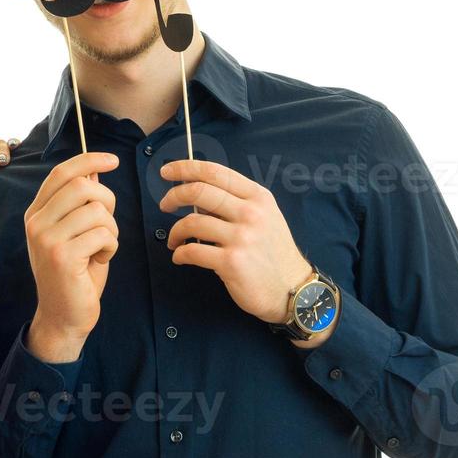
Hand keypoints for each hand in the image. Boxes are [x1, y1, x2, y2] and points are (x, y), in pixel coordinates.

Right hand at [25, 151, 120, 361]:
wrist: (63, 316)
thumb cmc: (75, 273)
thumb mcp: (73, 232)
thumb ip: (79, 204)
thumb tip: (94, 170)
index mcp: (36, 213)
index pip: (62, 173)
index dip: (89, 160)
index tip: (112, 160)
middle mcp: (36, 223)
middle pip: (83, 186)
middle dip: (108, 201)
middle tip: (107, 225)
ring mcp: (47, 239)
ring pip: (97, 211)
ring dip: (111, 230)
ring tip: (101, 248)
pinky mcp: (62, 257)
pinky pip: (103, 234)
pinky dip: (111, 246)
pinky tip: (99, 260)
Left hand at [157, 159, 312, 323]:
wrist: (292, 289)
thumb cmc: (273, 252)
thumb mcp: (265, 216)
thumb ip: (236, 202)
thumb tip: (197, 193)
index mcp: (257, 197)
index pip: (215, 172)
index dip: (186, 168)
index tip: (167, 172)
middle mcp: (251, 213)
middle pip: (199, 191)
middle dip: (173, 196)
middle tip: (165, 205)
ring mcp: (242, 237)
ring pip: (191, 222)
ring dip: (175, 231)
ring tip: (175, 241)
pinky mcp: (231, 262)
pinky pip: (192, 251)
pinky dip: (180, 253)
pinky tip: (181, 256)